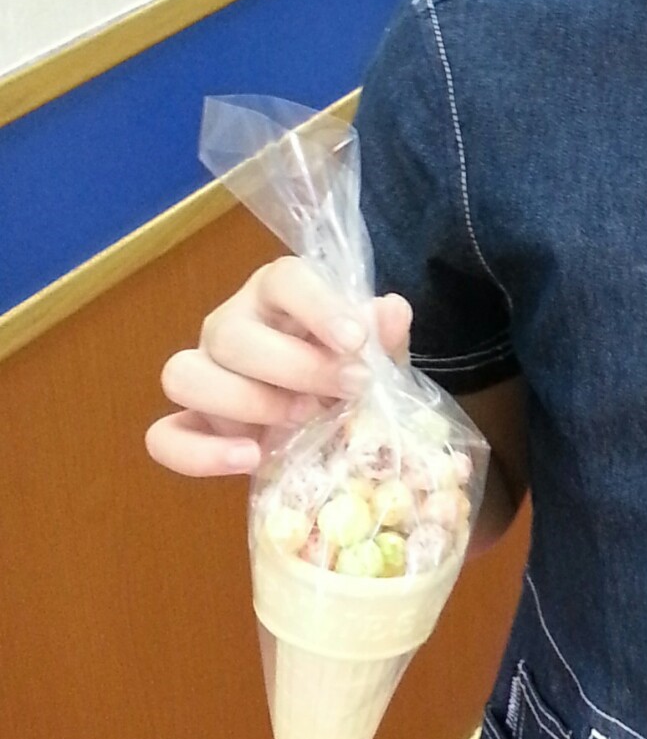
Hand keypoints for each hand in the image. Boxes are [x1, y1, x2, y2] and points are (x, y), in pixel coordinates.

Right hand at [145, 256, 412, 477]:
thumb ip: (382, 337)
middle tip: (347, 390)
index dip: (317, 306)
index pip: (282, 279)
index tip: (355, 340)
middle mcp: (231, 327)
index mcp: (277, 297)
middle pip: (231, 334)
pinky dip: (200, 454)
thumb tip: (390, 312)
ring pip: (184, 375)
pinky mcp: (191, 425)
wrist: (328, 422)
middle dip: (294, 367)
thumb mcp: (374, 358)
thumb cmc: (346, 374)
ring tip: (300, 420)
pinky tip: (251, 458)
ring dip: (244, 401)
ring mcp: (203, 375)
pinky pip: (164, 436)